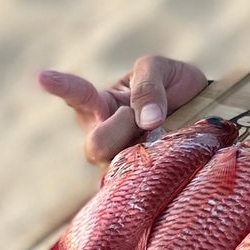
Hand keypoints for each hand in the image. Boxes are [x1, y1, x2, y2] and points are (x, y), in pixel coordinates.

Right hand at [38, 55, 209, 164]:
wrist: (206, 107)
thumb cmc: (174, 84)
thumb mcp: (161, 69)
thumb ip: (148, 87)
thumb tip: (147, 122)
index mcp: (100, 103)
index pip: (76, 94)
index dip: (61, 87)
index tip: (43, 76)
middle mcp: (101, 133)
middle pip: (97, 143)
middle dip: (121, 129)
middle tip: (149, 118)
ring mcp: (117, 158)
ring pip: (118, 162)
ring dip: (144, 146)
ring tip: (163, 131)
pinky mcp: (136, 177)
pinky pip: (137, 179)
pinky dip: (155, 165)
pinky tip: (164, 160)